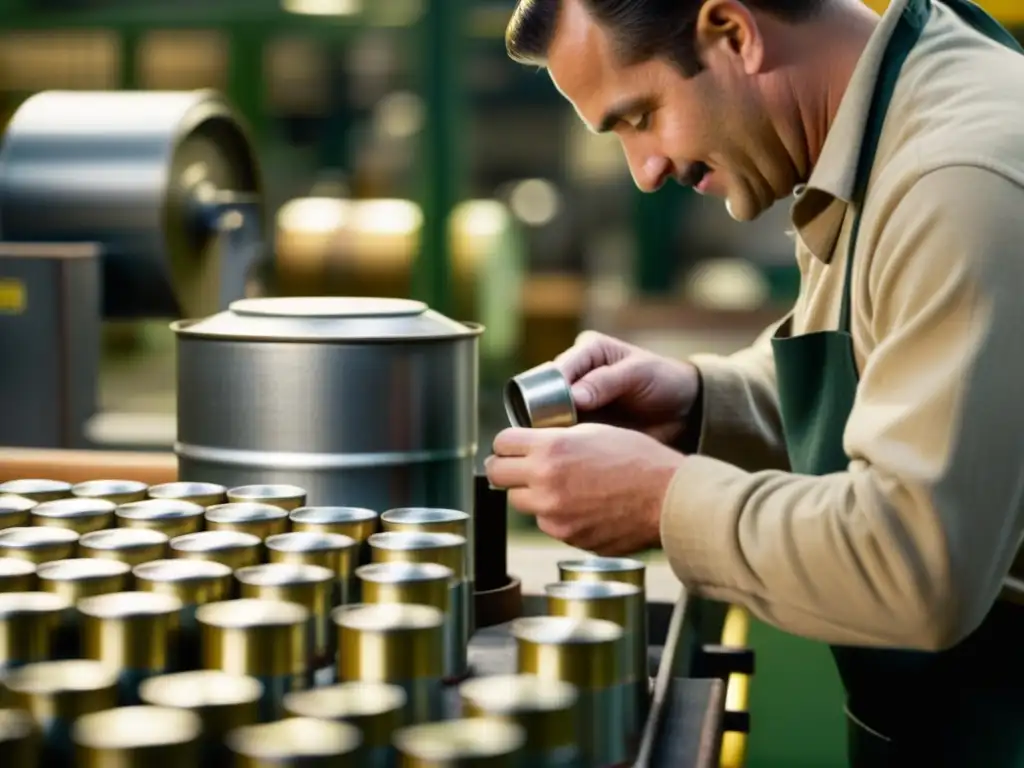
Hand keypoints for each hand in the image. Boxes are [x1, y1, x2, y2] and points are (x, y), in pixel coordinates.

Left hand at [485, 423, 684, 555]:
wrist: (668, 499)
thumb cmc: (639, 459)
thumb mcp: (595, 431)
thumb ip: (556, 438)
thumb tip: (531, 444)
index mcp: (551, 449)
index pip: (501, 443)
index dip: (507, 443)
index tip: (513, 446)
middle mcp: (545, 483)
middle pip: (499, 476)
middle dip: (507, 469)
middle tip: (520, 467)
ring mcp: (554, 515)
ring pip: (523, 503)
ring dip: (534, 494)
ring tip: (565, 486)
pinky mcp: (567, 537)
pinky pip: (549, 524)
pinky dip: (559, 515)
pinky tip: (585, 505)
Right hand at [555, 331, 699, 443]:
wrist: (683, 410)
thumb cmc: (663, 380)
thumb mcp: (639, 373)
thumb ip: (606, 381)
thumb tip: (573, 396)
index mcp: (587, 351)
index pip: (558, 368)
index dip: (551, 389)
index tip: (556, 411)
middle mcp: (575, 374)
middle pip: (544, 392)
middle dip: (543, 412)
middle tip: (548, 434)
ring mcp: (575, 402)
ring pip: (548, 414)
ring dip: (550, 430)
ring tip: (552, 448)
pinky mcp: (581, 425)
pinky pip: (564, 433)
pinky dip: (562, 443)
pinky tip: (562, 455)